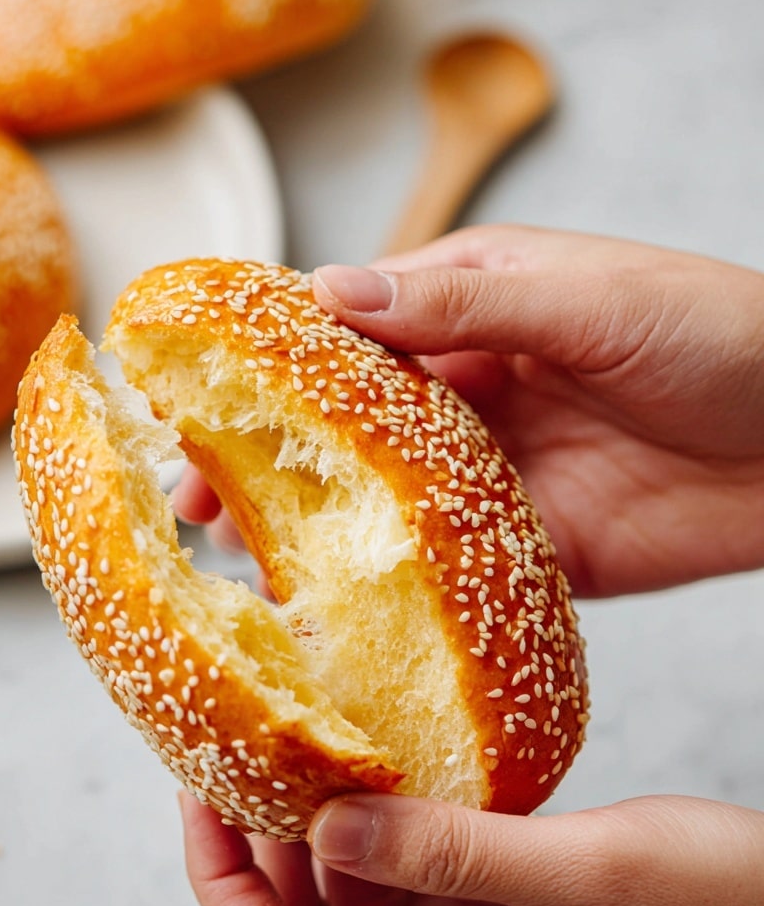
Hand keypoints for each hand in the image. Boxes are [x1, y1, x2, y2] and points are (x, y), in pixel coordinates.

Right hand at [174, 227, 763, 596]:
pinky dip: (391, 591)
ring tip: (238, 568)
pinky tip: (334, 612)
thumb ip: (467, 301)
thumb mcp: (588, 300)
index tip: (194, 403)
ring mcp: (493, 476)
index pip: (346, 335)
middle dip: (268, 464)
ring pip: (378, 507)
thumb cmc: (719, 336)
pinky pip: (444, 572)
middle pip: (344, 431)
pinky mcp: (528, 548)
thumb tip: (335, 292)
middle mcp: (470, 394)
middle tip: (196, 506)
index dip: (266, 369)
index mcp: (472, 309)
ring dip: (313, 534)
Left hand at [180, 790, 763, 905]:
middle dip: (258, 847)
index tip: (201, 793)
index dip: (221, 881)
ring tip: (303, 746)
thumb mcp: (584, 869)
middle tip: (245, 748)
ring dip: (316, 834)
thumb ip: (448, 850)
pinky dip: (375, 833)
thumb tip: (325, 826)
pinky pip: (404, 886)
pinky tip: (380, 773)